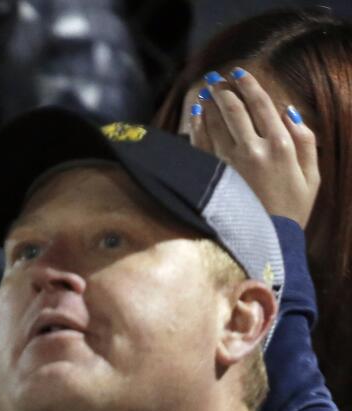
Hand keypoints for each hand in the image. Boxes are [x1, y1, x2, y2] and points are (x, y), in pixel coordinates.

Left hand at [189, 68, 320, 227]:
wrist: (266, 241)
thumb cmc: (292, 209)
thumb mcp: (312, 175)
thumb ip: (305, 140)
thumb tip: (288, 111)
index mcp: (280, 145)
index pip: (261, 105)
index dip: (248, 85)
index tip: (239, 73)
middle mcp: (253, 150)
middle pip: (234, 110)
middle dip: (224, 91)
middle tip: (217, 79)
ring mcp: (229, 164)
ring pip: (214, 125)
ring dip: (208, 106)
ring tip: (205, 92)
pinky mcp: (212, 178)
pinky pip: (201, 145)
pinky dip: (197, 128)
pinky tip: (195, 117)